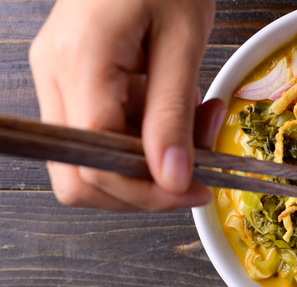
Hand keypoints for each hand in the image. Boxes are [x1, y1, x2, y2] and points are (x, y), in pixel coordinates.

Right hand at [29, 0, 223, 210]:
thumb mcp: (182, 42)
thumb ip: (172, 115)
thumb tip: (172, 180)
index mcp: (79, 64)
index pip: (97, 163)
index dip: (148, 192)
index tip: (199, 189)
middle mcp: (54, 77)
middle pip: (82, 176)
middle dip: (145, 187)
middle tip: (197, 165)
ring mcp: (59, 80)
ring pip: (94, 162)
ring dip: (151, 161)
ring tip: (198, 122)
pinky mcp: (74, 80)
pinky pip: (105, 133)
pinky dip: (146, 137)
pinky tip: (178, 108)